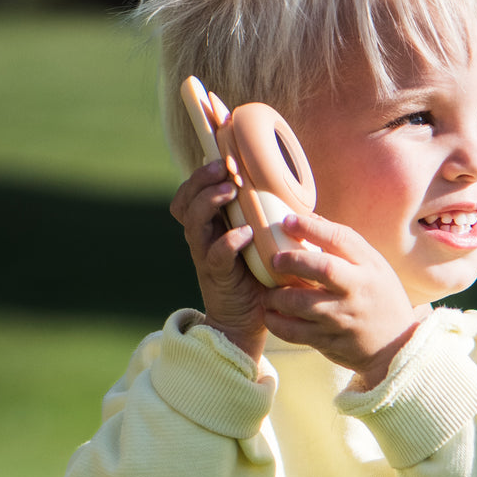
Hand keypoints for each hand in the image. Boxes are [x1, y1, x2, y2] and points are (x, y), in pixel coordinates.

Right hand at [168, 160, 266, 358]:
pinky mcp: (216, 276)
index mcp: (211, 224)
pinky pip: (214, 254)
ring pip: (192, 221)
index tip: (224, 155)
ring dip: (209, 202)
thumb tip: (292, 188)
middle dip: (201, 179)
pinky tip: (245, 233)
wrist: (248, 322)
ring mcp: (205, 255)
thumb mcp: (263, 239)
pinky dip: (228, 241)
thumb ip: (268, 215)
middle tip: (224, 168)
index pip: (191, 191)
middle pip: (184, 200)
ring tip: (229, 192)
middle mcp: (202, 236)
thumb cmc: (259, 276)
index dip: (201, 172)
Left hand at [262, 212, 420, 387]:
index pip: (340, 239)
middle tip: (274, 260)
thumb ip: (346, 244)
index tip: (288, 221)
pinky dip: (277, 322)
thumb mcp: (375, 267)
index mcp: (370, 268)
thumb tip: (311, 218)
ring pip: (302, 303)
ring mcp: (343, 318)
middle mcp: (357, 291)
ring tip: (268, 292)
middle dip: (293, 260)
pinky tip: (271, 314)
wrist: (396, 346)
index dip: (310, 227)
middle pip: (323, 268)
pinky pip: (295, 332)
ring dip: (276, 296)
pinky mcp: (330, 341)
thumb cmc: (380, 297)